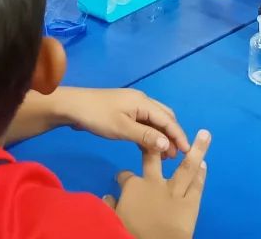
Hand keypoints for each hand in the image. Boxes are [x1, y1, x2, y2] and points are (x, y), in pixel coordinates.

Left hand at [57, 87, 188, 157]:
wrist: (72, 107)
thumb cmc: (97, 116)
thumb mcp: (122, 128)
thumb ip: (146, 136)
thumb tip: (168, 145)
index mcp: (143, 102)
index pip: (168, 120)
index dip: (179, 136)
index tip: (188, 152)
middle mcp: (140, 102)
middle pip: (164, 118)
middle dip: (172, 136)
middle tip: (177, 157)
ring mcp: (131, 107)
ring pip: (153, 122)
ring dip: (161, 137)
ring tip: (165, 157)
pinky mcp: (123, 114)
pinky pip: (143, 124)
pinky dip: (149, 136)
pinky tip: (149, 149)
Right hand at [106, 130, 210, 238]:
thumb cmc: (131, 233)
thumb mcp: (114, 219)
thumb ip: (110, 206)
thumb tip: (106, 198)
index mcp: (133, 187)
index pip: (125, 176)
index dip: (123, 176)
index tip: (122, 177)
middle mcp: (153, 183)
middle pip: (153, 159)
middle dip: (158, 145)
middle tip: (163, 136)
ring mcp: (174, 191)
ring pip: (186, 167)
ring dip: (197, 150)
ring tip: (205, 134)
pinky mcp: (190, 203)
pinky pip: (196, 186)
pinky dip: (201, 175)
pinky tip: (205, 164)